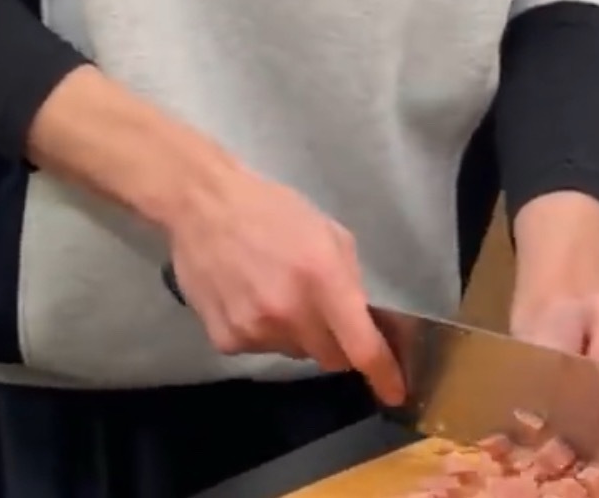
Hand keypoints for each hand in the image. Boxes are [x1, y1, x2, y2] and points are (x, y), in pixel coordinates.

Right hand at [166, 156, 404, 406]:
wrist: (204, 206)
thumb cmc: (272, 210)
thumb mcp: (326, 230)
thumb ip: (348, 277)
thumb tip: (360, 318)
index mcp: (323, 278)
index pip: (360, 346)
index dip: (382, 374)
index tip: (395, 392)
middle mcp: (291, 312)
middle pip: (330, 357)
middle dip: (336, 341)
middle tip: (321, 309)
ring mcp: (255, 330)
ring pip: (294, 353)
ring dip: (297, 333)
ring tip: (276, 291)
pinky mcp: (226, 340)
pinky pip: (260, 348)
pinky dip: (263, 332)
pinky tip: (248, 297)